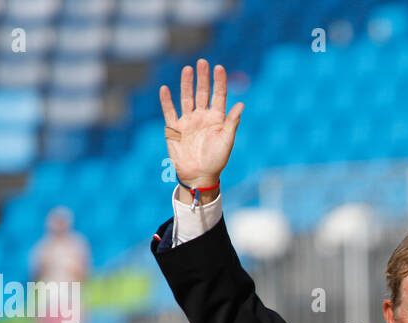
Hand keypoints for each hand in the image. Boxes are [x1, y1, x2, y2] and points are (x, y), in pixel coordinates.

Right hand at [159, 59, 243, 189]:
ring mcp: (188, 121)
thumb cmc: (216, 160)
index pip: (218, 96)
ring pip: (186, 98)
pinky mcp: (174, 128)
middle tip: (202, 62)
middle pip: (202, 93)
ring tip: (188, 69)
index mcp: (216, 119)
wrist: (199, 176)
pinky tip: (165, 89)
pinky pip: (169, 111)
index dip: (219, 82)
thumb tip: (242, 104)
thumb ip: (232, 122)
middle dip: (203, 78)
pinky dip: (166, 101)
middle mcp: (202, 117)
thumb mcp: (227, 141)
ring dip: (186, 84)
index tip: (219, 68)